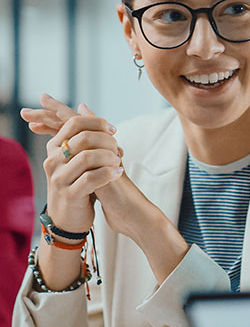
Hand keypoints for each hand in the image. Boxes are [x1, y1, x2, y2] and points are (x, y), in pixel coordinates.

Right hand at [23, 95, 122, 232]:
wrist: (68, 219)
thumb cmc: (77, 185)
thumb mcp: (77, 158)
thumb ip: (82, 136)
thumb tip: (84, 107)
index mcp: (54, 148)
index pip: (73, 123)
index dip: (96, 123)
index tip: (113, 129)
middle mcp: (53, 161)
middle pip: (82, 138)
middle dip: (106, 140)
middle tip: (119, 148)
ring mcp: (59, 178)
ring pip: (88, 157)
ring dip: (109, 156)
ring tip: (120, 161)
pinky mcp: (70, 194)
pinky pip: (92, 178)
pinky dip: (109, 173)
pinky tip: (119, 172)